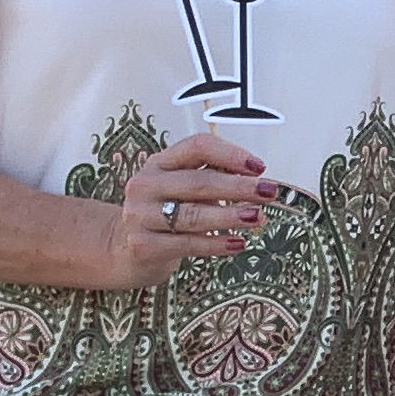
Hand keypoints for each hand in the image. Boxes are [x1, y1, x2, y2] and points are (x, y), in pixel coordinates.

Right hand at [100, 131, 277, 289]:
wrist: (125, 248)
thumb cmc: (166, 212)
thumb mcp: (182, 188)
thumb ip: (212, 178)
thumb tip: (256, 180)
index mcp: (159, 163)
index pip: (197, 147)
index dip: (230, 154)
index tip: (259, 167)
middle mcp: (146, 185)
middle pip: (199, 182)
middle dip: (239, 187)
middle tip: (269, 192)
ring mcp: (141, 216)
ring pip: (194, 214)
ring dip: (231, 216)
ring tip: (258, 217)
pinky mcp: (144, 245)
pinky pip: (188, 243)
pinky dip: (216, 243)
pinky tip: (239, 243)